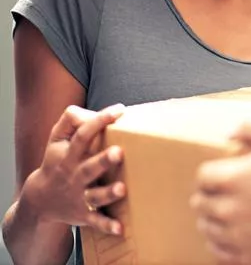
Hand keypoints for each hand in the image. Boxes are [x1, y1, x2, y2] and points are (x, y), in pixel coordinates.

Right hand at [22, 104, 126, 235]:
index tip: (119, 110)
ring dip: (108, 193)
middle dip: (103, 160)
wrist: (40, 200)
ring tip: (122, 189)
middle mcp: (74, 175)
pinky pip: (96, 221)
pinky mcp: (84, 214)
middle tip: (119, 151)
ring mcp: (79, 196)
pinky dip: (107, 226)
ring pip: (94, 195)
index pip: (82, 135)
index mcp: (69, 155)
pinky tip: (120, 228)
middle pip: (89, 167)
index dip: (99, 121)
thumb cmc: (58, 161)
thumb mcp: (57, 140)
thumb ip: (73, 120)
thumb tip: (105, 109)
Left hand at [192, 122, 250, 263]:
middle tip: (222, 191)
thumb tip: (232, 132)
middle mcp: (228, 210)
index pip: (202, 176)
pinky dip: (223, 243)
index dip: (212, 171)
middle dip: (209, 194)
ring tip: (226, 212)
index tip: (221, 171)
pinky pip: (223, 253)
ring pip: (209, 230)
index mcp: (232, 179)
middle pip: (201, 204)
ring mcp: (239, 237)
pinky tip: (233, 236)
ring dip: (214, 219)